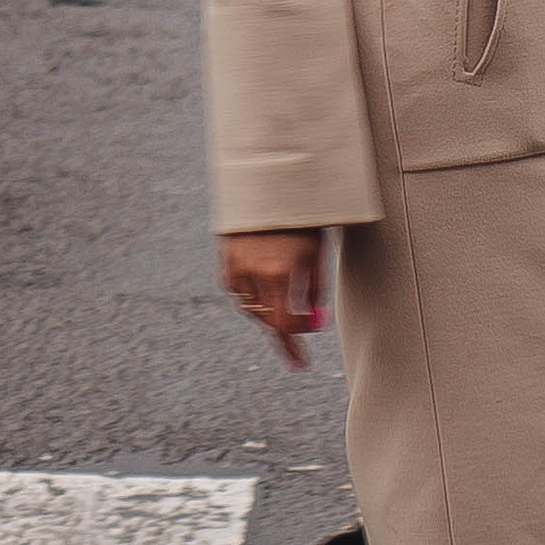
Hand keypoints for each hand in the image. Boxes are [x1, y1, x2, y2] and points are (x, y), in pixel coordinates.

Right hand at [220, 229, 329, 369]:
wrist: (273, 185)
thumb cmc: (304, 220)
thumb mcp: (317, 254)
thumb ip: (315, 291)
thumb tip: (315, 322)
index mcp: (280, 272)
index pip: (285, 324)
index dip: (294, 344)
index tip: (302, 359)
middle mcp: (254, 272)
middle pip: (266, 320)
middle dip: (283, 332)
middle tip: (296, 346)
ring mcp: (237, 266)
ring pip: (250, 308)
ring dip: (268, 313)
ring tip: (286, 310)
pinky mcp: (226, 259)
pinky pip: (237, 290)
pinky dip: (252, 296)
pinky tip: (266, 289)